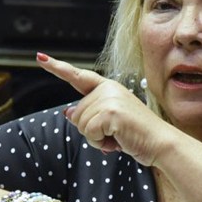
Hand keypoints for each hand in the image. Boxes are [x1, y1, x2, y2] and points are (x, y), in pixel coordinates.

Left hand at [36, 52, 171, 165]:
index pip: (78, 76)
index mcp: (109, 88)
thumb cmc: (139, 135)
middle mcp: (108, 89)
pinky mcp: (110, 113)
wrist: (161, 143)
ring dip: (97, 138)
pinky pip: (89, 133)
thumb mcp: (111, 122)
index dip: (57, 68)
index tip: (40, 58)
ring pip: (81, 125)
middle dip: (92, 130)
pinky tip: (118, 140)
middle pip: (77, 114)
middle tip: (116, 133)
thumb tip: (69, 112)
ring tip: (118, 136)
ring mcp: (109, 99)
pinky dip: (101, 143)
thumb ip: (91, 114)